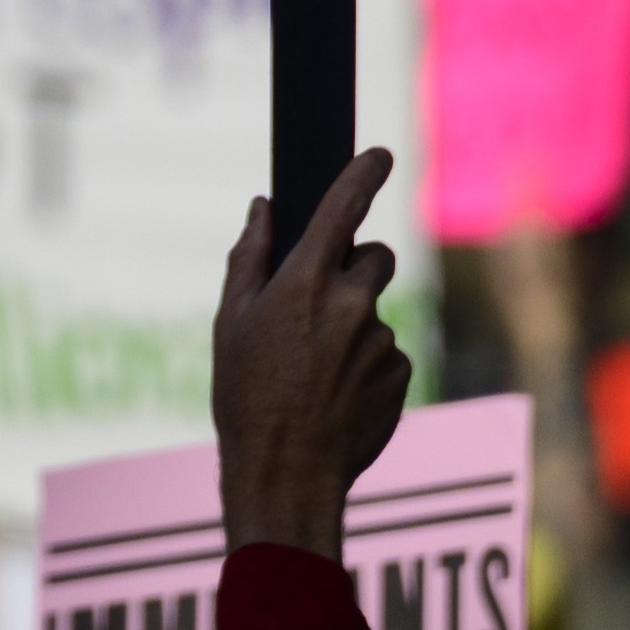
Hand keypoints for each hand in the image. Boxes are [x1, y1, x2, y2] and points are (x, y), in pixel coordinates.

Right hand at [215, 149, 408, 557]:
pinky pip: (388, 354)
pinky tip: (335, 397)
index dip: (365, 172)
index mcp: (304, 282)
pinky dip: (367, 367)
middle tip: (318, 309)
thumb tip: (262, 209)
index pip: (344, 206)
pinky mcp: (401, 373)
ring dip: (354, 329)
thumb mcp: (229, 325)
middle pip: (375, 257)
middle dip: (354, 270)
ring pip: (376, 313)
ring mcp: (381, 339)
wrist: (286, 475)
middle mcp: (351, 303)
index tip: (381, 154)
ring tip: (315, 375)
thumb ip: (249, 258)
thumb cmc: (244, 399)